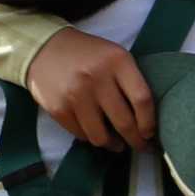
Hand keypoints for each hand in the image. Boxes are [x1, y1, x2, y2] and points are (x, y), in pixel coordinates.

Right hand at [26, 30, 156, 150]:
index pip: (142, 99)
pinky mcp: (59, 109)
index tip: (150, 133)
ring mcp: (76, 95)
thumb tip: (146, 120)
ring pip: (101, 136)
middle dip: (136, 141)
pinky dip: (91, 137)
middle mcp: (97, 77)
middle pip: (124, 122)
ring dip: (113, 145)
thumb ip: (130, 81)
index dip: (149, 122)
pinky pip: (82, 135)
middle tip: (140, 146)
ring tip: (117, 144)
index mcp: (117, 61)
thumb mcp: (114, 57)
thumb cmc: (88, 56)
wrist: (45, 49)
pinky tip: (95, 131)